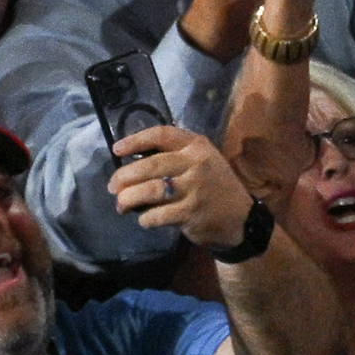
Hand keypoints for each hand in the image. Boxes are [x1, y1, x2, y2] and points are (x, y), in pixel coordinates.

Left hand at [108, 122, 255, 248]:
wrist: (242, 219)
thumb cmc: (215, 187)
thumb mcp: (203, 161)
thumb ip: (175, 157)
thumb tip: (132, 164)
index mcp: (196, 145)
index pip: (161, 135)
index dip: (135, 140)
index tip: (116, 149)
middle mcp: (196, 163)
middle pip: (150, 165)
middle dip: (125, 176)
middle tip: (112, 186)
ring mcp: (194, 188)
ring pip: (150, 190)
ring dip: (129, 199)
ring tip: (121, 205)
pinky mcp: (191, 212)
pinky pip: (158, 214)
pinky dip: (146, 218)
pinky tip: (144, 219)